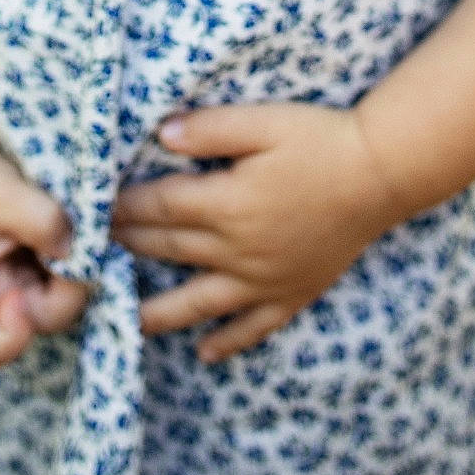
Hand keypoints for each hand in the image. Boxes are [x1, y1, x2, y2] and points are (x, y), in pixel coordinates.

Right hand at [0, 133, 91, 369]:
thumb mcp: (2, 194)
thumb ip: (41, 221)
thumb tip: (79, 251)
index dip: (16, 334)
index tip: (22, 291)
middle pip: (39, 322)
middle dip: (62, 288)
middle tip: (67, 242)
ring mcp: (17, 283)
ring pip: (58, 297)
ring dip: (72, 267)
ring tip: (64, 224)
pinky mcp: (35, 264)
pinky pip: (63, 274)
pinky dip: (73, 254)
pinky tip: (68, 223)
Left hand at [109, 102, 396, 363]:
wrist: (380, 175)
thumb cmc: (320, 140)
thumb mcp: (262, 121)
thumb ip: (209, 129)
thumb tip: (160, 135)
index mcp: (226, 202)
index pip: (160, 206)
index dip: (125, 205)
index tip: (95, 207)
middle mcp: (237, 248)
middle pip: (170, 249)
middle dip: (130, 246)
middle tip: (96, 250)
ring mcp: (264, 278)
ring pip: (200, 301)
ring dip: (160, 311)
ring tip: (128, 319)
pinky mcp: (292, 293)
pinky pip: (253, 327)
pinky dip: (228, 342)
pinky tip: (206, 353)